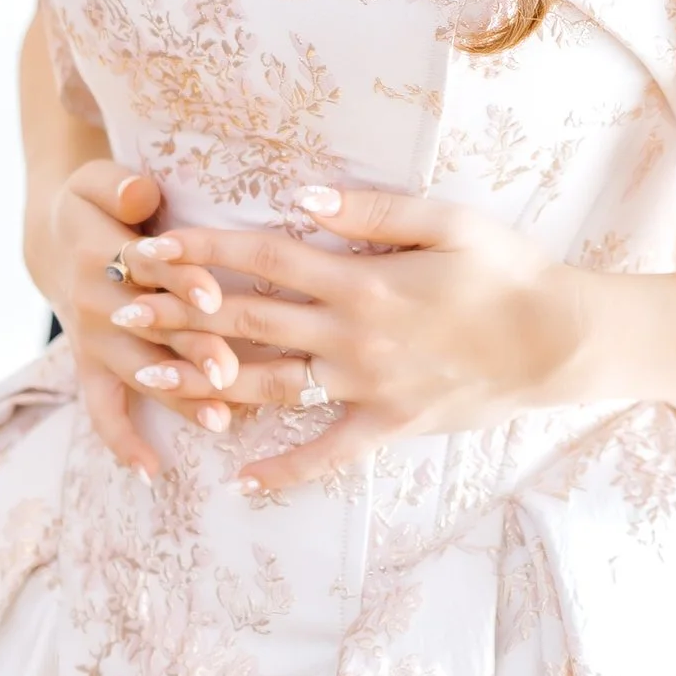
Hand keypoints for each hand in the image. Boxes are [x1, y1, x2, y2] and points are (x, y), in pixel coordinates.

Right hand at [35, 156, 246, 474]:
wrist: (54, 241)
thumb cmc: (96, 205)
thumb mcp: (97, 180)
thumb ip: (119, 186)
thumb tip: (141, 195)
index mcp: (101, 252)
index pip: (145, 269)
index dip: (179, 282)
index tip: (213, 296)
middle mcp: (96, 303)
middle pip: (149, 329)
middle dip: (189, 350)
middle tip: (229, 369)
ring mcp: (95, 341)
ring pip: (139, 373)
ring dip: (177, 397)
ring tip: (221, 420)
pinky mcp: (93, 367)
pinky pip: (102, 410)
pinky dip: (122, 442)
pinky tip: (152, 473)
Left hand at [109, 183, 589, 497]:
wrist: (558, 342)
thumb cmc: (508, 269)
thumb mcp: (447, 220)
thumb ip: (370, 210)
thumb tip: (298, 195)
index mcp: (362, 281)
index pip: (265, 259)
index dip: (203, 250)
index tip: (151, 244)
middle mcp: (353, 337)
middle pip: (248, 322)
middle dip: (179, 312)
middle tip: (118, 305)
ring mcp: (367, 387)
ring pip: (270, 386)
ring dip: (206, 381)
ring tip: (147, 377)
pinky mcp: (389, 425)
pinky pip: (327, 453)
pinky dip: (285, 469)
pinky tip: (242, 480)